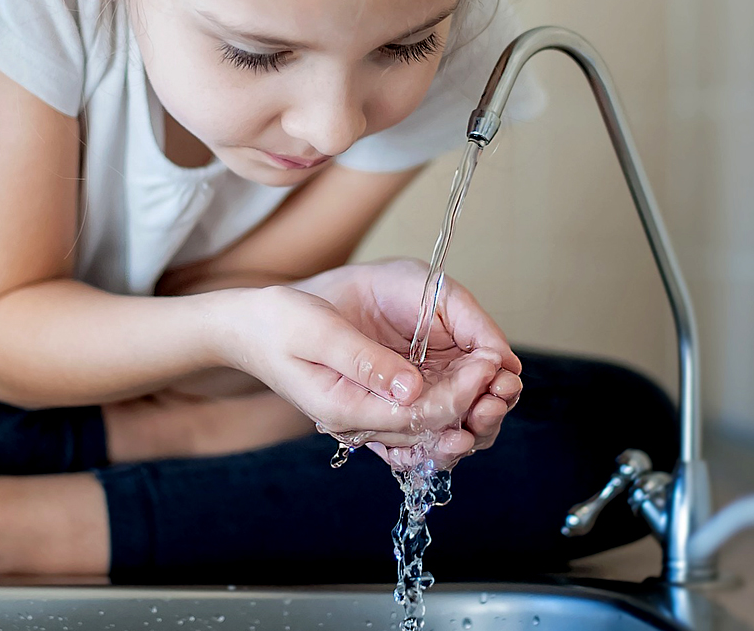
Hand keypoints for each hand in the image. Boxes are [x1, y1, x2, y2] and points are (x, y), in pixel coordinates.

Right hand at [293, 259, 522, 463]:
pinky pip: (416, 418)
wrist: (248, 329)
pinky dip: (448, 409)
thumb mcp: (317, 331)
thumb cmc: (278, 323)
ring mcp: (364, 416)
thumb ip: (364, 361)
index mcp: (345, 409)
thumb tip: (412, 388)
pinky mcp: (370, 403)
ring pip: (428, 430)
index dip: (460, 394)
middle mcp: (359, 421)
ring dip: (467, 411)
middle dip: (474, 407)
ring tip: (499, 385)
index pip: (418, 416)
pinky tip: (473, 392)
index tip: (487, 362)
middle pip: (430, 430)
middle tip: (505, 377)